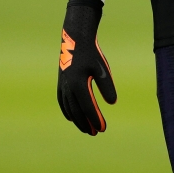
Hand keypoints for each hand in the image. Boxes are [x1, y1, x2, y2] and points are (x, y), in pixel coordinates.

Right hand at [56, 0, 115, 134]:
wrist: (75, 38)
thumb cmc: (91, 54)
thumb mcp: (102, 69)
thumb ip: (107, 86)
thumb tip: (112, 103)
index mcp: (78, 84)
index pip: (88, 107)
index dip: (95, 119)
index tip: (103, 129)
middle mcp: (68, 87)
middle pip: (77, 111)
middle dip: (86, 123)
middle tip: (95, 134)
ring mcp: (62, 85)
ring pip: (69, 108)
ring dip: (77, 120)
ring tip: (86, 129)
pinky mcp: (61, 82)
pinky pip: (62, 101)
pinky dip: (67, 111)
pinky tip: (72, 117)